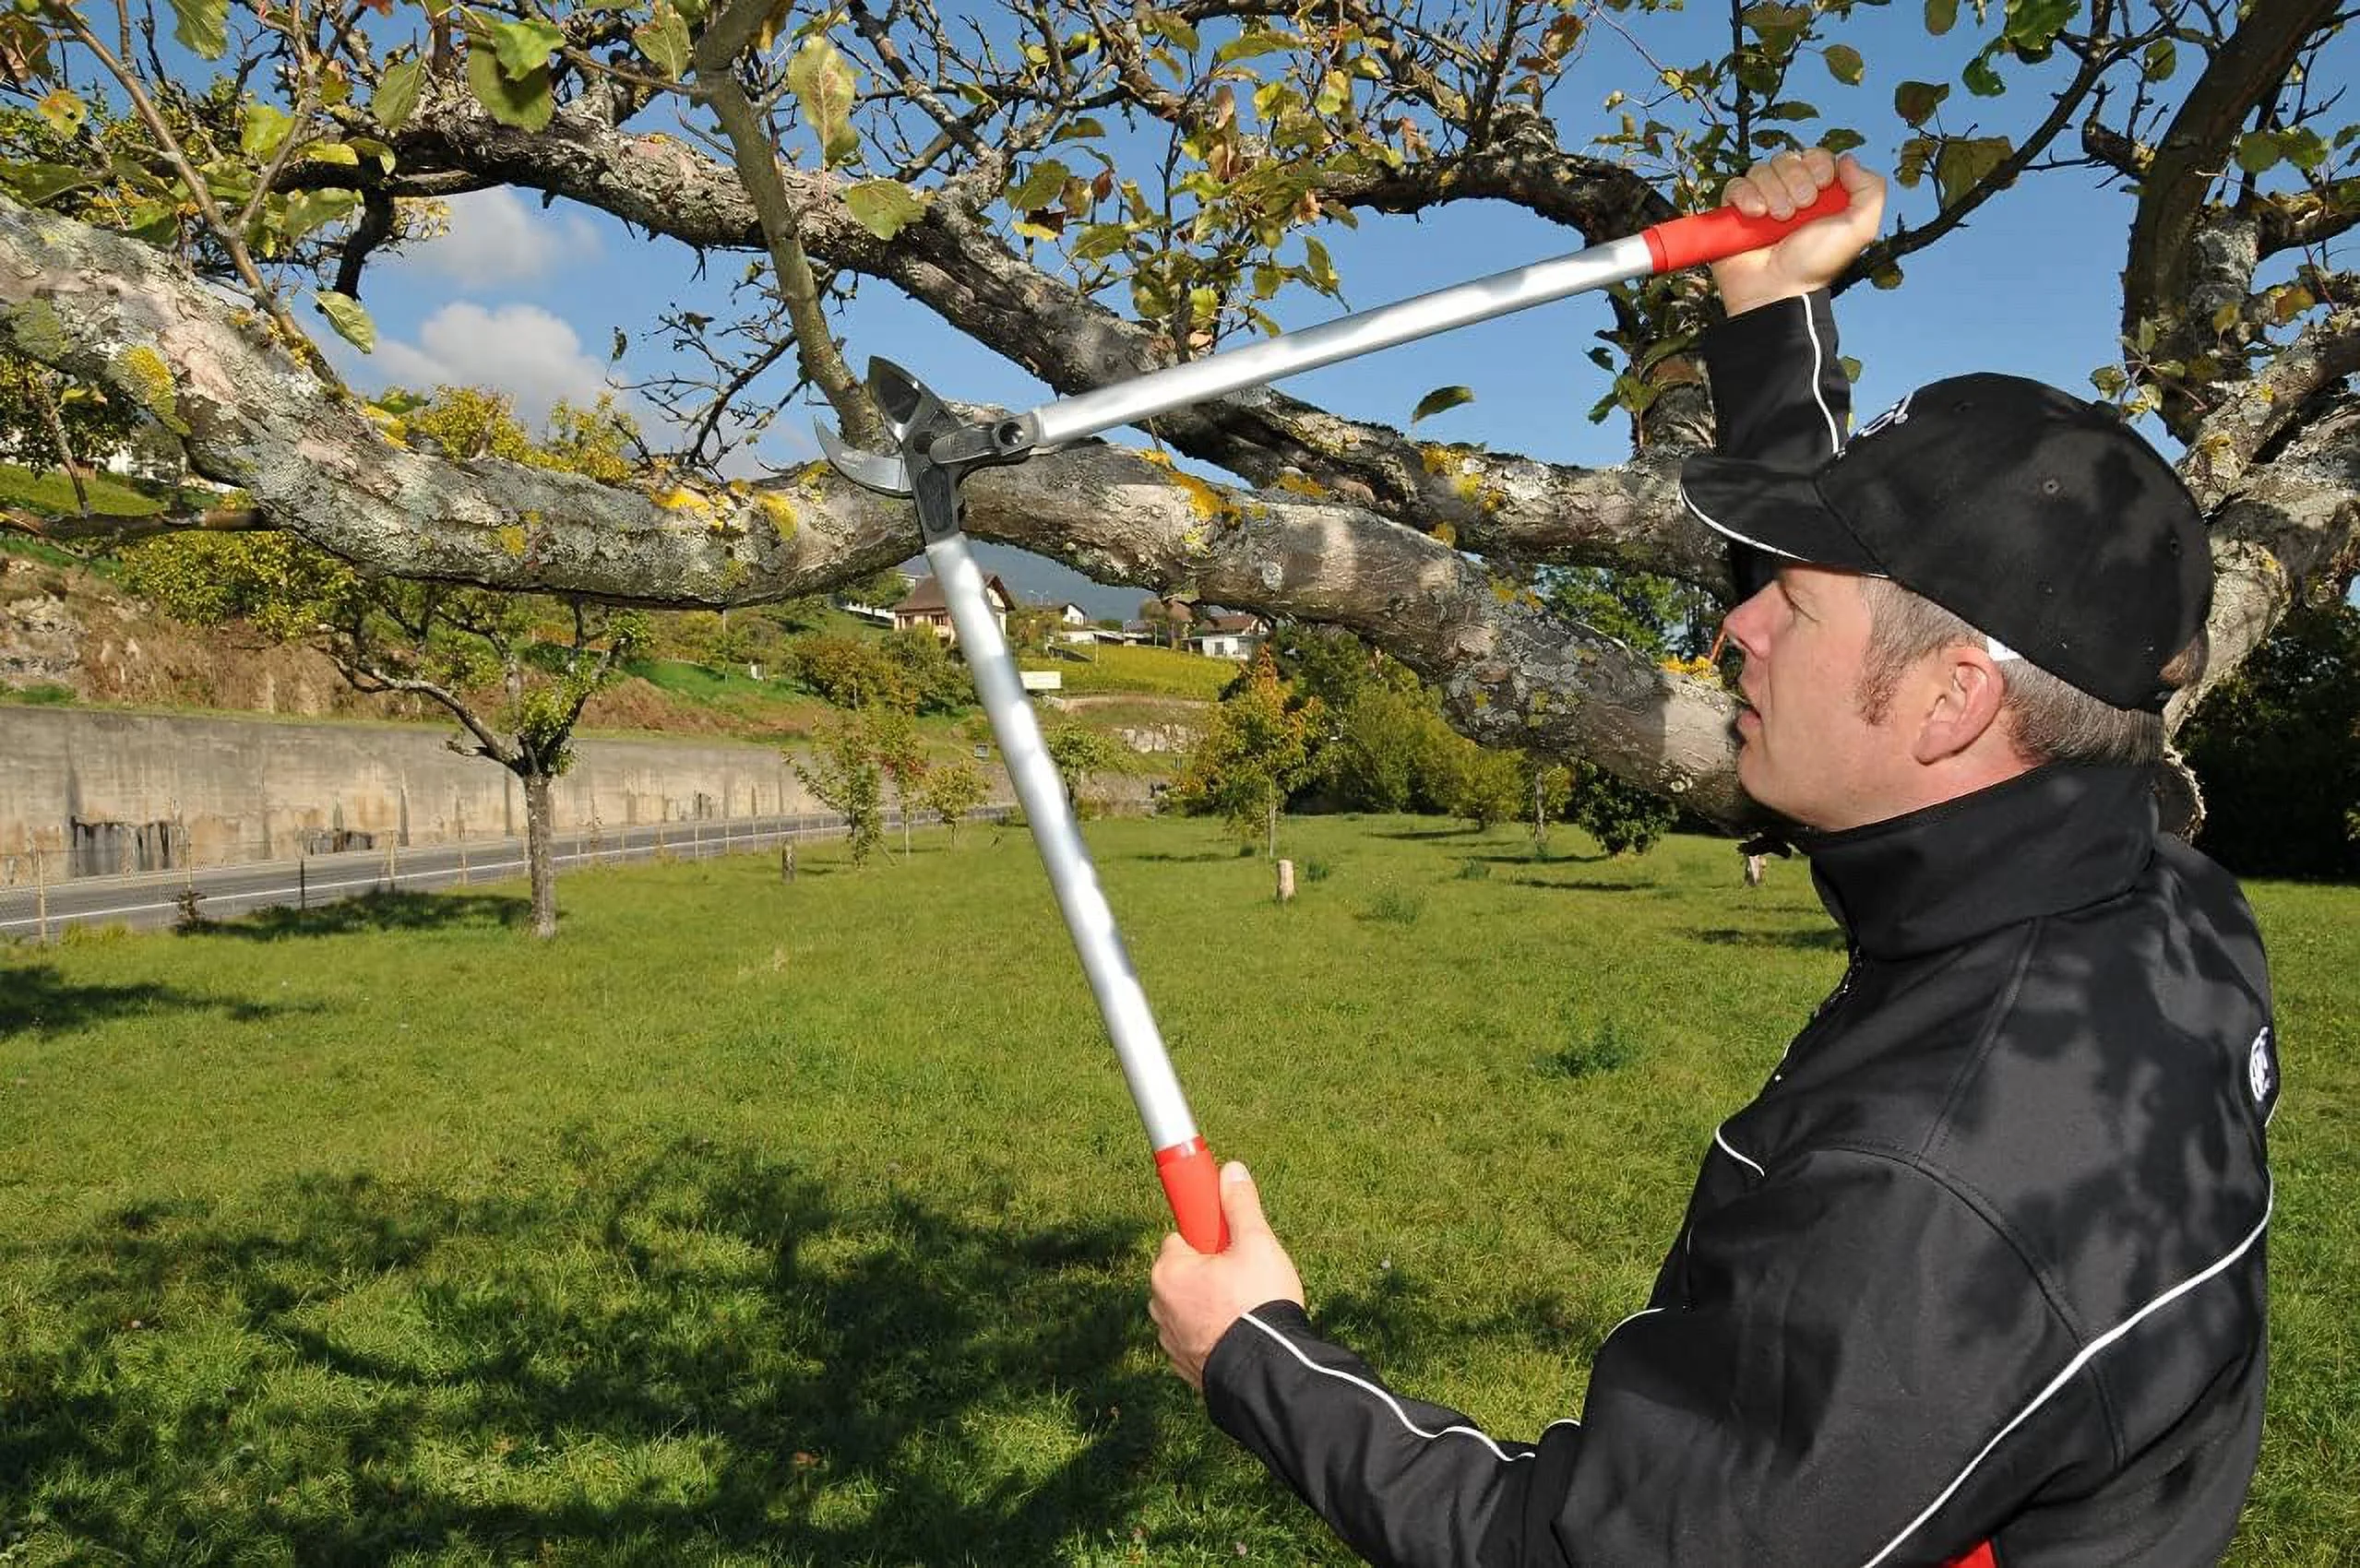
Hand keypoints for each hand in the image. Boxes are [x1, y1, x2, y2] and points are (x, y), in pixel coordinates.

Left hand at [1148, 1162, 1305, 1391]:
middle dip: (1208, 1273)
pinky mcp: (1182, 1366)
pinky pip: (1194, 1337)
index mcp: (1169, 1271)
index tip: (1228, 1246)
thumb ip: (1240, 1206)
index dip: (1208, 1239)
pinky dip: (1210, 1333)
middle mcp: (1159, 1305)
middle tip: (1244, 1278)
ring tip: (1244, 1309)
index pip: (1180, 1238)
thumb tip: (1231, 1170)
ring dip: (1207, 1305)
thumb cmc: (1257, 1304)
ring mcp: (1168, 1339)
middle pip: (1183, 1273)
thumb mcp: (1256, 1244)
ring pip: (1187, 1307)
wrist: (1265, 1373)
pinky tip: (1237, 1335)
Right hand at [1709, 147, 1884, 316]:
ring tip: (1778, 220)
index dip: (1818, 165)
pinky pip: (1735, 185)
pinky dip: (1745, 196)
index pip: (1816, 156)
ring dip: (1772, 191)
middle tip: (1798, 212)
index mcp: (1820, 193)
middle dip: (1795, 181)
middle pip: (1788, 158)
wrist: (1776, 289)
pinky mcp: (1734, 212)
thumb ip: (1870, 189)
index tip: (1821, 188)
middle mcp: (1789, 193)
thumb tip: (1847, 159)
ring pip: (1762, 169)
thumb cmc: (1816, 264)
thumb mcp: (1859, 229)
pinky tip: (1755, 215)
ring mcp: (1761, 201)